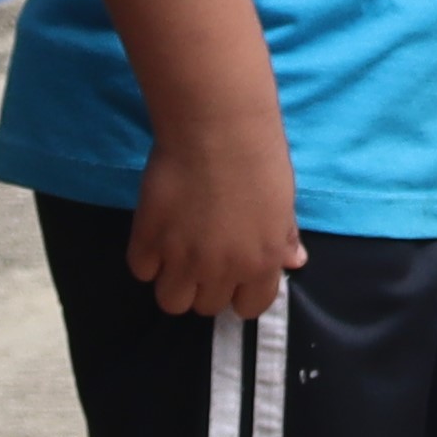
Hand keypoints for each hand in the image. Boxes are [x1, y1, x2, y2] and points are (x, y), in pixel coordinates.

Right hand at [124, 114, 304, 319]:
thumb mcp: (283, 201)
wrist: (219, 127)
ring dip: (173, 281)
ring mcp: (183, 258)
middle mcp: (223, 269)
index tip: (232, 275)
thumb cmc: (260, 157)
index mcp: (262, 262)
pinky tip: (157, 232)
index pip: (250, 308)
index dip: (240, 294)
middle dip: (204, 286)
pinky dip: (147, 257)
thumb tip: (295, 262)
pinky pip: (142, 270)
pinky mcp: (149, 240)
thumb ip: (284, 238)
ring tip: (176, 251)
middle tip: (202, 255)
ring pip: (171, 302)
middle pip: (206, 308)